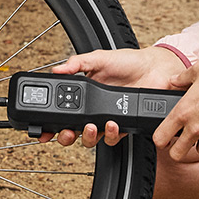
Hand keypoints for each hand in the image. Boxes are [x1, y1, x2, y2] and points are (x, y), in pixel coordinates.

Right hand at [34, 45, 186, 147]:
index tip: (43, 129)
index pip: (63, 113)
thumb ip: (77, 63)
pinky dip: (110, 134)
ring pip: (91, 139)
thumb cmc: (128, 62)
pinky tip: (111, 123)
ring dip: (88, 137)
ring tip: (90, 127)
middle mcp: (94, 109)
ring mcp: (107, 118)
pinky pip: (113, 138)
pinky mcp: (123, 125)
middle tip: (66, 132)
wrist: (154, 68)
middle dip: (65, 136)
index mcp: (85, 94)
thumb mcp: (98, 58)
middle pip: (72, 131)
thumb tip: (57, 69)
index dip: (51, 124)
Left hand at [152, 52, 198, 161]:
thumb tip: (173, 80)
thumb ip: (181, 78)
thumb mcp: (197, 71)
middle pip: (177, 154)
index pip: (160, 138)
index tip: (163, 137)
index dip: (159, 140)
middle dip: (177, 149)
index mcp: (183, 113)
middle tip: (181, 141)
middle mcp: (196, 128)